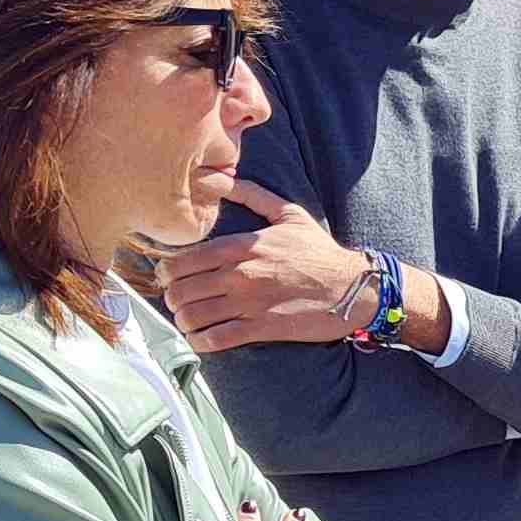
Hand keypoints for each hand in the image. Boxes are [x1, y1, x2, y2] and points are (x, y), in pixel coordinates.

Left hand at [149, 182, 372, 351]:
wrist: (353, 287)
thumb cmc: (321, 252)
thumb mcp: (289, 215)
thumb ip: (254, 195)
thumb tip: (223, 179)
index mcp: (240, 246)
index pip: (182, 260)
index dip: (168, 273)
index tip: (170, 279)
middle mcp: (239, 274)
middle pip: (181, 290)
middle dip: (173, 299)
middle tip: (179, 303)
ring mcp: (249, 303)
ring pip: (193, 316)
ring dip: (185, 322)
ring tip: (190, 322)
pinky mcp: (262, 328)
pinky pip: (217, 338)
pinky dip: (202, 341)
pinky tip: (203, 339)